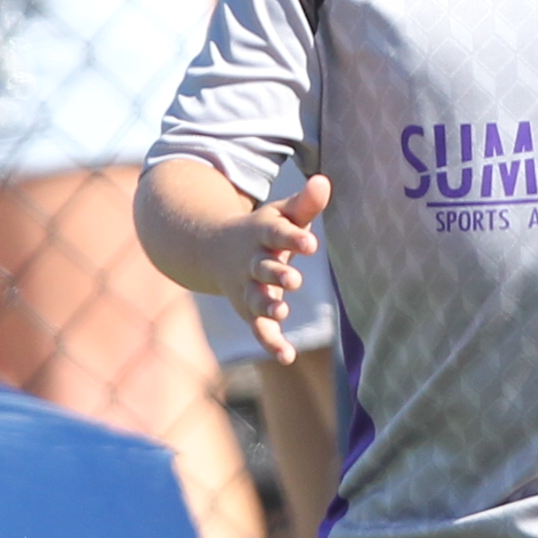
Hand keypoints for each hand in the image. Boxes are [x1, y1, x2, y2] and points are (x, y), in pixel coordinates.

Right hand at [231, 174, 329, 365]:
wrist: (213, 250)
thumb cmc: (263, 231)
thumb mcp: (281, 215)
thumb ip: (304, 203)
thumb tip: (324, 181)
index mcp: (261, 234)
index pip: (277, 234)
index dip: (293, 239)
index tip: (311, 244)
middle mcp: (251, 263)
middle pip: (263, 268)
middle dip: (277, 275)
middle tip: (294, 280)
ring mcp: (248, 288)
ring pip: (255, 299)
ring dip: (267, 306)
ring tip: (281, 311)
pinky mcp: (249, 310)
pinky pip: (259, 329)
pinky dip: (271, 342)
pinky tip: (287, 356)